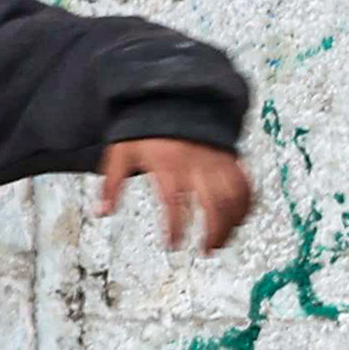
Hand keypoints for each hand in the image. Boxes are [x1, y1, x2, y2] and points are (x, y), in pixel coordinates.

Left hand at [100, 139, 255, 254]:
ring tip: (222, 242)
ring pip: (233, 195)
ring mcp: (217, 160)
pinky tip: (240, 220)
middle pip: (213, 202)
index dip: (175, 226)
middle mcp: (196, 163)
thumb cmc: (143, 130)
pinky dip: (247, 203)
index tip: (172, 245)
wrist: (171, 99)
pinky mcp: (230, 157)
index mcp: (167, 164)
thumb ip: (111, 184)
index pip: (173, 201)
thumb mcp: (119, 153)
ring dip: (231, 221)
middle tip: (206, 251)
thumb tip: (101, 212)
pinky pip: (245, 182)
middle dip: (213, 230)